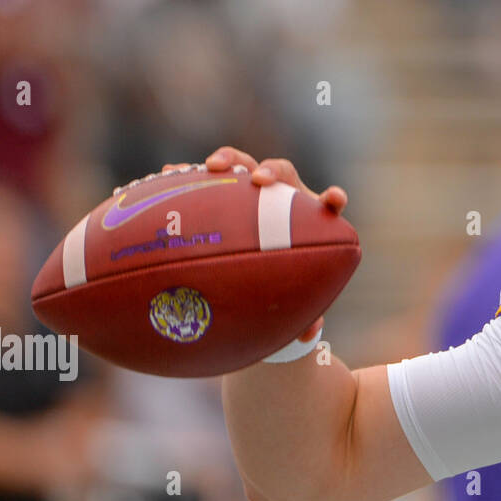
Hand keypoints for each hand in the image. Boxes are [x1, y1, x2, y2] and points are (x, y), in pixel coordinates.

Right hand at [171, 147, 350, 343]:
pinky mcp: (220, 191)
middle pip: (283, 173)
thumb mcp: (289, 302)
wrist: (249, 275)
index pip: (326, 204)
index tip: (333, 199)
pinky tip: (166, 174)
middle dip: (273, 172)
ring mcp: (249, 191)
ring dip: (231, 160)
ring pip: (243, 165)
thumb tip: (303, 339)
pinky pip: (204, 177)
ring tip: (211, 167)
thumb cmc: (277, 286)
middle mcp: (281, 199)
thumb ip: (301, 318)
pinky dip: (188, 173)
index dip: (332, 199)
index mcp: (307, 221)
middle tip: (259, 181)